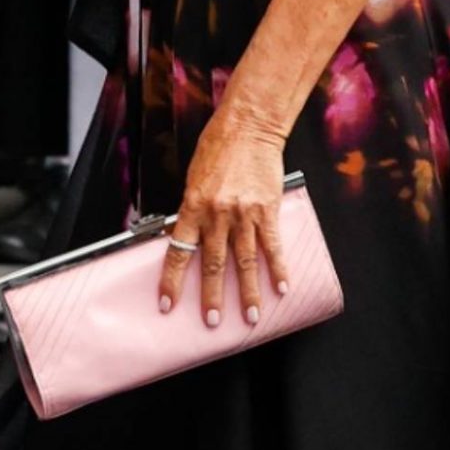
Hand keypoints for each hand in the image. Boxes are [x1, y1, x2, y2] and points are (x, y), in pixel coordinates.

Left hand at [158, 111, 289, 326]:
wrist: (247, 127)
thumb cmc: (217, 148)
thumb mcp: (194, 180)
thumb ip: (192, 211)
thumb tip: (190, 239)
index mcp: (192, 207)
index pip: (178, 252)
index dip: (172, 281)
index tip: (167, 305)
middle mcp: (216, 214)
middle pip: (213, 264)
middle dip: (212, 297)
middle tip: (212, 322)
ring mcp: (243, 214)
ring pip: (244, 261)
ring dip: (248, 292)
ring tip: (250, 316)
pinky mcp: (267, 210)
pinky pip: (272, 245)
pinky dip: (278, 268)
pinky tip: (282, 287)